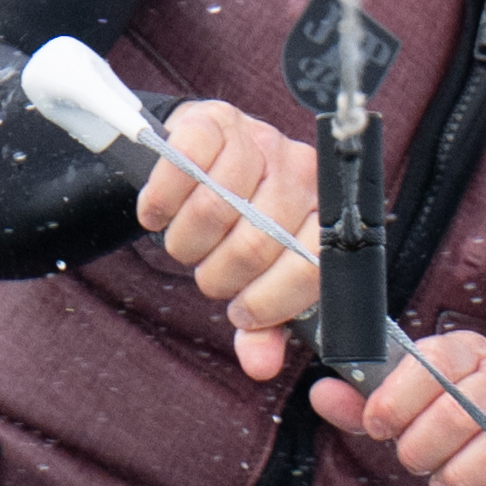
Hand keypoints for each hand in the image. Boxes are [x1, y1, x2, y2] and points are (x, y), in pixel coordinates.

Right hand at [142, 100, 322, 369]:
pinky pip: (183, 165)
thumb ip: (265, 326)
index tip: (242, 312)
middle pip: (255, 245)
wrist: (205, 157)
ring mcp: (260, 140)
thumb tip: (259, 365)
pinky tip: (160, 213)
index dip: (268, 302)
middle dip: (220, 277)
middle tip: (209, 274)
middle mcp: (301, 172)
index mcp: (325, 215)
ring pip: (214, 209)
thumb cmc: (238, 224)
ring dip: (187, 243)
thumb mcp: (259, 278)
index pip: (311, 268)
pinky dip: (161, 202)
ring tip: (188, 245)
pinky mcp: (215, 120)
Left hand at [321, 330, 485, 485]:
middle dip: (426, 447)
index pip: (434, 362)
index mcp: (466, 354)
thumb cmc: (471, 412)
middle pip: (464, 408)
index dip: (399, 397)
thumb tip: (322, 394)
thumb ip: (369, 400)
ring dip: (465, 473)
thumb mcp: (419, 399)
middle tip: (414, 464)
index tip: (378, 426)